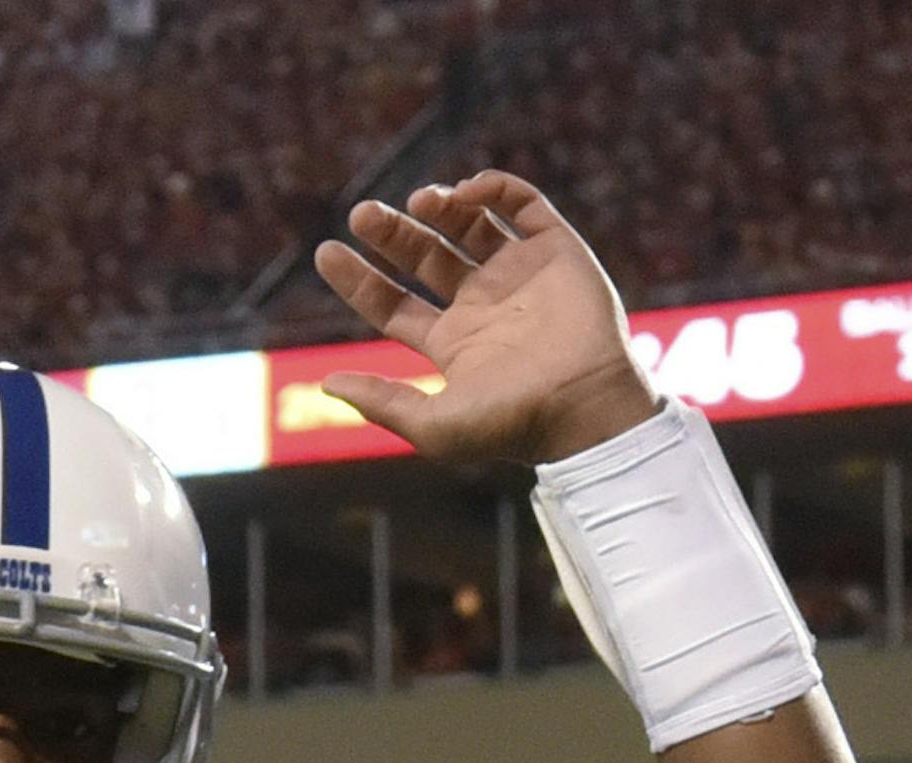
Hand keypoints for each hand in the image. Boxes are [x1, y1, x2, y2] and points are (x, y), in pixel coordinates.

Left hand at [314, 171, 655, 467]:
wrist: (584, 405)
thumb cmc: (512, 425)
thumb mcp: (434, 424)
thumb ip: (382, 402)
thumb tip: (327, 384)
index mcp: (451, 344)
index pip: (393, 304)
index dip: (358, 280)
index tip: (326, 253)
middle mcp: (481, 306)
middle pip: (425, 257)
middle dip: (392, 233)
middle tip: (362, 214)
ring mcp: (518, 276)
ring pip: (469, 225)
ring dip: (440, 206)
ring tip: (420, 202)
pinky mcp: (556, 251)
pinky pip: (522, 204)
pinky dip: (494, 187)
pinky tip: (467, 192)